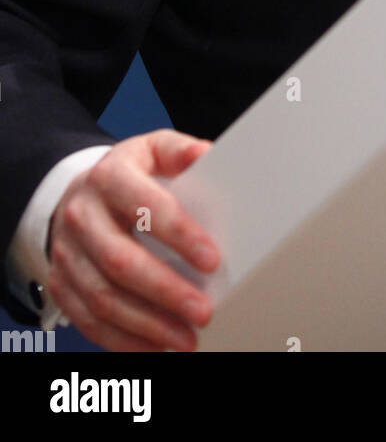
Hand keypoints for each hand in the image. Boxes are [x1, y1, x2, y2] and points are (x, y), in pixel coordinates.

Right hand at [46, 129, 220, 351]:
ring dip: (147, 325)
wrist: (77, 194)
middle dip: (165, 291)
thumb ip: (180, 152)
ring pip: (103, 297)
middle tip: (203, 311)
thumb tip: (207, 154)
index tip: (212, 259)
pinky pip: (88, 320)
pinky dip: (122, 340)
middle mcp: (82, 215)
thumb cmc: (127, 174)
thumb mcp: (152, 150)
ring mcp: (67, 253)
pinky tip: (154, 347)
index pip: (146, 206)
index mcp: (109, 177)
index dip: (180, 235)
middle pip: (121, 260)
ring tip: (186, 338)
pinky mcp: (61, 283)